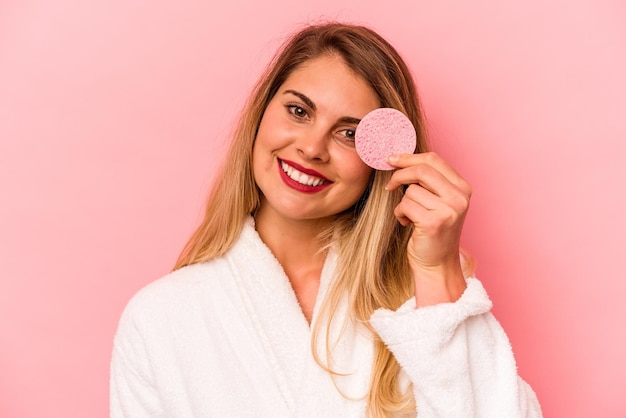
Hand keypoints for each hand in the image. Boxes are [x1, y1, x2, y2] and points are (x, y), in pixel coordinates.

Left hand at [385, 152, 471, 305]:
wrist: (437, 264)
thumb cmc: (432, 231)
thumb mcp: (437, 201)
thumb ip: (427, 181)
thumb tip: (398, 159)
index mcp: (462, 188)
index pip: (434, 160)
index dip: (409, 157)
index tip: (391, 159)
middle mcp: (460, 197)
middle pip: (422, 170)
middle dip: (400, 174)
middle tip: (389, 185)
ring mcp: (449, 210)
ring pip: (411, 190)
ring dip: (403, 203)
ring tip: (410, 216)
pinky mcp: (434, 222)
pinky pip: (405, 205)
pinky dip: (400, 214)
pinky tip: (408, 223)